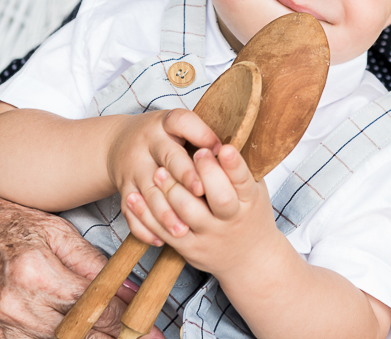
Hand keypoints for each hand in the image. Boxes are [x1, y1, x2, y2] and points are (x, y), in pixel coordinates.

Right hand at [0, 191, 161, 338]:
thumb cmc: (1, 221)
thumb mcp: (51, 229)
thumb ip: (90, 261)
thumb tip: (128, 286)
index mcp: (34, 269)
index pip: (94, 302)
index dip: (127, 317)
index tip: (152, 327)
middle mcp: (17, 302)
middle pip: (80, 330)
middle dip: (117, 337)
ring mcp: (3, 323)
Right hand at [108, 109, 220, 244]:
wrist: (120, 143)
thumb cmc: (164, 138)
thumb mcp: (181, 129)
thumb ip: (203, 138)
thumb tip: (232, 153)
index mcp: (166, 123)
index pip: (182, 121)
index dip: (201, 134)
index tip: (219, 148)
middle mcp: (147, 142)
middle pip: (168, 157)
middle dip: (185, 175)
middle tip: (201, 192)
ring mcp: (133, 166)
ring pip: (149, 191)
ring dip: (165, 212)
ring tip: (183, 230)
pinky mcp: (124, 188)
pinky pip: (130, 211)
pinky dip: (144, 227)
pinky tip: (160, 239)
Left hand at [127, 145, 281, 279]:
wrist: (249, 258)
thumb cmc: (249, 212)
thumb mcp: (254, 189)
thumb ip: (238, 167)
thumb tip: (225, 131)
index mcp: (250, 200)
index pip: (243, 180)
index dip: (233, 164)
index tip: (222, 148)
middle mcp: (232, 219)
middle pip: (219, 198)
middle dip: (204, 174)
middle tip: (193, 153)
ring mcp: (209, 235)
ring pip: (187, 213)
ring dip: (171, 190)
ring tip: (159, 170)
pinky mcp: (189, 247)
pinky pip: (164, 230)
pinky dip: (147, 213)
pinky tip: (136, 196)